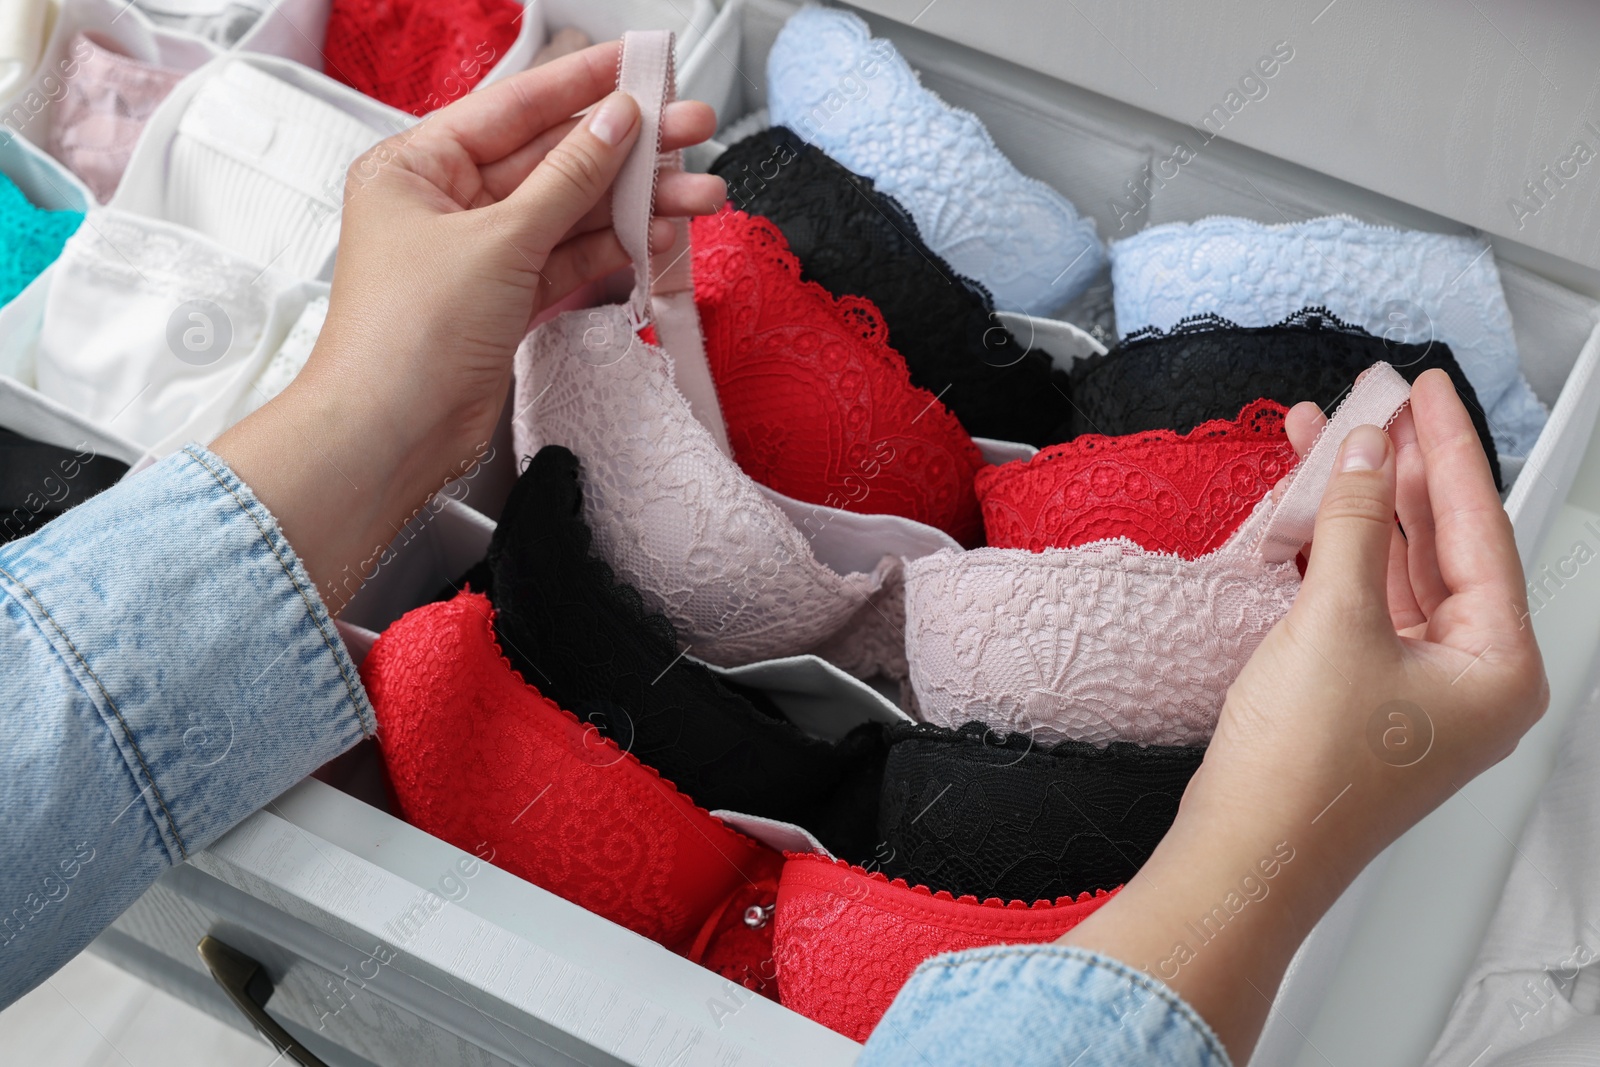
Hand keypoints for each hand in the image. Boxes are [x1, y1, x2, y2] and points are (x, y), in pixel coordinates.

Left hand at [215, 41, 724, 605]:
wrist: (390, 435)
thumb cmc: (404, 337)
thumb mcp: (498, 241)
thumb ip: (567, 179)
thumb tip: (614, 124)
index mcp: (418, 165)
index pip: (515, 106)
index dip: (583, 82)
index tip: (639, 64)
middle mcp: (447, 203)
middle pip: (553, 159)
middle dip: (628, 149)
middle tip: (690, 129)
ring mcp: (480, 253)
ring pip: (572, 212)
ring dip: (636, 203)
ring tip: (699, 195)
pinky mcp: (505, 300)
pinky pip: (569, 258)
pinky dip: (614, 249)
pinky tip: (657, 234)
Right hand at [1060, 369, 1546, 1060]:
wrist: (1244, 853)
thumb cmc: (1303, 772)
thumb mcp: (1334, 621)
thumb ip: (1351, 524)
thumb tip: (1363, 455)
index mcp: (1500, 668)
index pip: (1481, 529)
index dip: (1449, 448)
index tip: (1428, 392)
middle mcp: (1472, 680)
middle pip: (1444, 545)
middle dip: (1401, 471)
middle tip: (1377, 405)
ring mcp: (1418, 690)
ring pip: (1397, 570)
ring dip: (1359, 508)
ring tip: (1329, 441)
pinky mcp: (1365, 695)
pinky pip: (1362, 602)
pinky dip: (1336, 555)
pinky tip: (1310, 513)